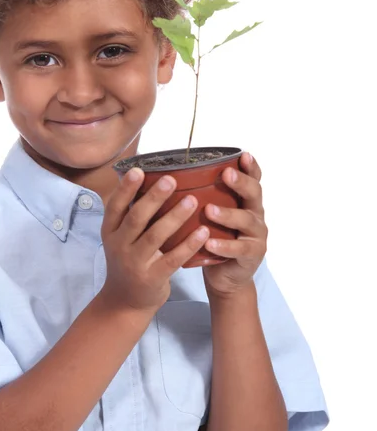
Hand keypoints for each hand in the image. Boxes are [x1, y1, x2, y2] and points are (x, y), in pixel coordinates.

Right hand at [100, 169, 209, 315]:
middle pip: (136, 217)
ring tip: (193, 201)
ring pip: (155, 236)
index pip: (115, 206)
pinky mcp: (152, 278)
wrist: (124, 303)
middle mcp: (119, 245)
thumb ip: (131, 217)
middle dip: (154, 197)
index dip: (126, 188)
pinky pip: (172, 259)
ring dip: (175, 217)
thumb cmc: (129, 262)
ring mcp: (135, 263)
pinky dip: (188, 244)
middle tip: (171, 179)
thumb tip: (150, 181)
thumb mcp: (120, 239)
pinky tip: (202, 231)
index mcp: (111, 232)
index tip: (138, 169)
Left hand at [202, 153, 267, 298]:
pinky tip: (210, 243)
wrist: (225, 276)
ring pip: (246, 220)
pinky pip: (239, 249)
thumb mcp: (213, 216)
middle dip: (241, 183)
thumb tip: (174, 174)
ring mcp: (256, 235)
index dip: (251, 166)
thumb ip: (205, 197)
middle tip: (226, 174)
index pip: (253, 179)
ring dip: (227, 214)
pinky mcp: (252, 254)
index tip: (243, 154)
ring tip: (209, 210)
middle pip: (254, 194)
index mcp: (246, 201)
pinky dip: (224, 246)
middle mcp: (255, 214)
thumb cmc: (215, 239)